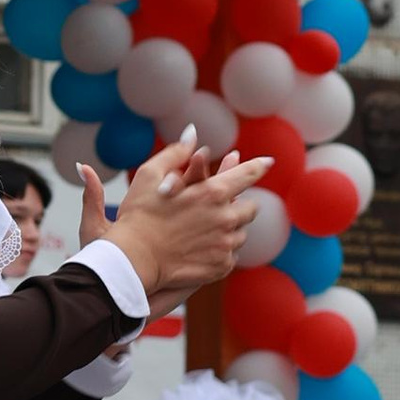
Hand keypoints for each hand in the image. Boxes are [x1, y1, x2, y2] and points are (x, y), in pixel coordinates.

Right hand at [81, 140, 273, 305]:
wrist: (132, 260)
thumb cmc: (138, 216)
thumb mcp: (149, 175)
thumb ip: (175, 152)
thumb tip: (192, 133)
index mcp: (212, 192)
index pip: (248, 174)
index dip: (259, 166)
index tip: (268, 162)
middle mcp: (225, 218)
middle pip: (250, 208)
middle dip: (238, 205)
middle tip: (220, 207)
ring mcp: (225, 245)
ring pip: (241, 233)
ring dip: (229, 230)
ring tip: (205, 231)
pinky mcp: (221, 266)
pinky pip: (231, 256)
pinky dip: (221, 251)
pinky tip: (201, 250)